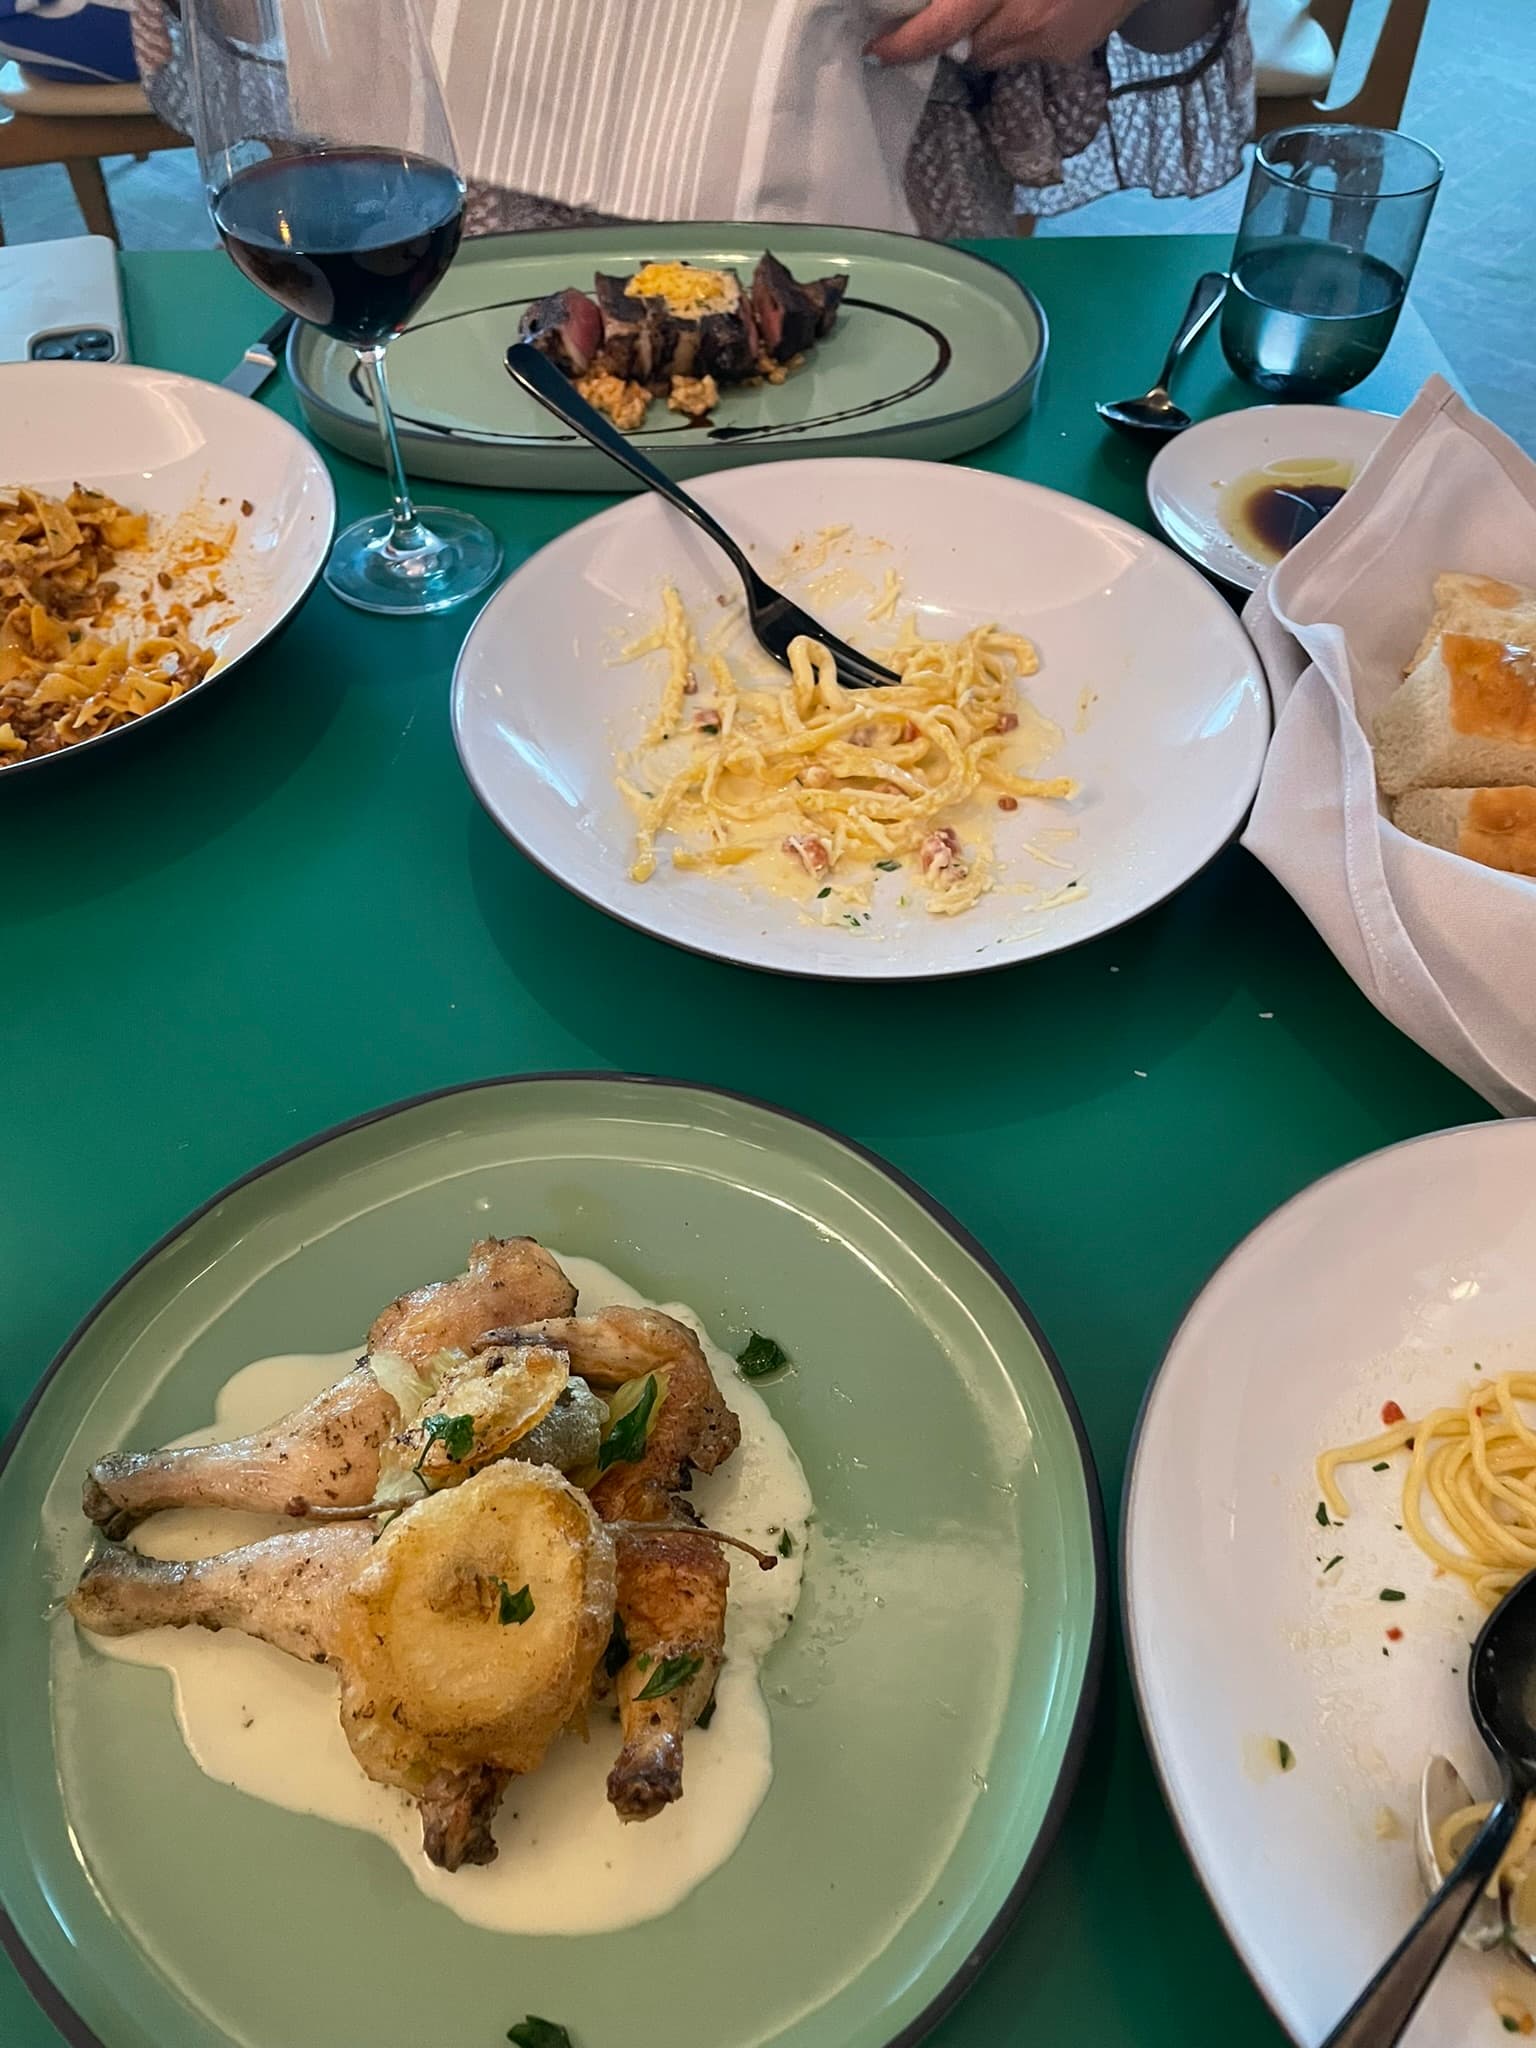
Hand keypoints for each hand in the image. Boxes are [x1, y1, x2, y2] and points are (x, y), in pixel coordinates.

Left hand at [867, 0, 1138, 67]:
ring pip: (994, 55)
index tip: (877, 50)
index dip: (905, 43)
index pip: (942, 27)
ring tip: (1012, 1)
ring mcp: (1050, 41)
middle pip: (967, 47)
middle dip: (958, 32)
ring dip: (992, 33)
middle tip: (964, 8)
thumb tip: (938, 8)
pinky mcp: (1070, 52)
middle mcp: (1025, 19)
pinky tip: (1044, 6)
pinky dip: (1024, 34)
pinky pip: (1027, 53)